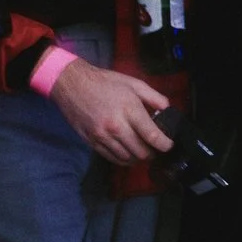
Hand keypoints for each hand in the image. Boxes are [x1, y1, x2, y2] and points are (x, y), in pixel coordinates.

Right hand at [48, 59, 171, 165]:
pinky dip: (123, 159)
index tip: (169, 145)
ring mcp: (102, 136)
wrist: (72, 84)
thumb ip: (155, 97)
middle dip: (153, 153)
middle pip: (141, 152)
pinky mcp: (91, 141)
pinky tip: (128, 154)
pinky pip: (111, 158)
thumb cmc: (105, 82)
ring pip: (127, 158)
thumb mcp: (134, 84)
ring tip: (143, 151)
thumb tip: (167, 110)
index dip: (164, 144)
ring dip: (138, 158)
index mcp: (129, 110)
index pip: (152, 136)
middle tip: (156, 148)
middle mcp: (116, 126)